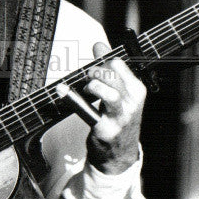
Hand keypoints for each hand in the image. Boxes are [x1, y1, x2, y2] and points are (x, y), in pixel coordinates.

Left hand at [83, 42, 146, 175]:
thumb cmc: (118, 118)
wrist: (119, 154)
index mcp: (137, 89)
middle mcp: (133, 102)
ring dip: (91, 86)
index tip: (92, 66)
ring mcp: (120, 117)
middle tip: (86, 79)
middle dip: (93, 72)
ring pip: (106, 92)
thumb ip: (110, 68)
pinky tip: (62, 91)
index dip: (101, 61)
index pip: (118, 63)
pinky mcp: (105, 129)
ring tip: (86, 90)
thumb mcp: (120, 93)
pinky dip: (72, 99)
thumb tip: (99, 44)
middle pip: (111, 74)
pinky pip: (87, 111)